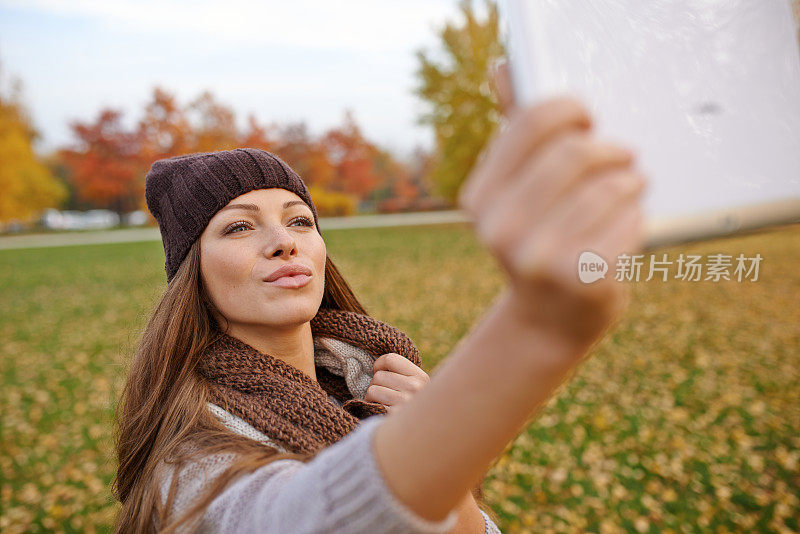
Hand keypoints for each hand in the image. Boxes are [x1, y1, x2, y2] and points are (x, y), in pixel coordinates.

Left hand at [365, 353, 429, 414]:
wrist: (422, 439)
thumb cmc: (414, 411)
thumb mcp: (417, 391)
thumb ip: (404, 376)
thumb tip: (377, 366)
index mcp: (421, 378)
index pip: (391, 358)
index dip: (380, 365)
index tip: (380, 373)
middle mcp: (414, 388)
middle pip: (378, 376)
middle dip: (376, 386)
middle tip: (383, 397)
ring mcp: (404, 402)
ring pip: (372, 389)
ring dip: (371, 398)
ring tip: (382, 406)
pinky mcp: (392, 416)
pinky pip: (370, 403)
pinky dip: (371, 408)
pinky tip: (380, 414)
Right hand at [458, 60, 646, 352]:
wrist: (549, 319)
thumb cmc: (540, 239)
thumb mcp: (517, 192)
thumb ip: (515, 131)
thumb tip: (503, 68)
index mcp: (480, 198)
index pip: (531, 120)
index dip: (571, 110)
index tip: (587, 121)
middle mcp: (499, 227)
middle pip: (576, 150)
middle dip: (610, 149)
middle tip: (622, 157)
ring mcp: (537, 257)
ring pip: (610, 184)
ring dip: (629, 182)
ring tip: (628, 191)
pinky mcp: (580, 278)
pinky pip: (628, 218)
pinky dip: (636, 215)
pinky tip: (627, 225)